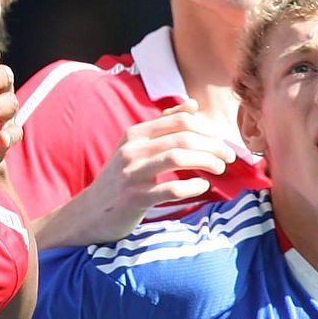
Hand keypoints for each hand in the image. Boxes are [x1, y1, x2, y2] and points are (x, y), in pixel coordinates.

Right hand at [33, 101, 234, 248]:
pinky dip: (193, 186)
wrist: (89, 213)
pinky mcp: (136, 198)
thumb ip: (162, 127)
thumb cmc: (119, 180)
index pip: (179, 120)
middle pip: (183, 137)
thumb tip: (193, 105)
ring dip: (207, 161)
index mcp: (134, 134)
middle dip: (213, 145)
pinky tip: (202, 187)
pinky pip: (172, 189)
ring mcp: (133, 174)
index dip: (207, 128)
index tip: (221, 140)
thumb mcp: (134, 148)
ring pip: (178, 157)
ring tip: (220, 169)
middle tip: (228, 157)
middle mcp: (132, 150)